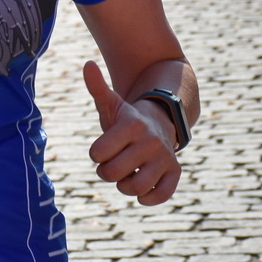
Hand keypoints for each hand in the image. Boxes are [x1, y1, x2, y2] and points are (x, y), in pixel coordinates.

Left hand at [84, 60, 181, 205]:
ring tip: (127, 175)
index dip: (96, 154)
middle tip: (113, 163)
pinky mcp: (175, 172)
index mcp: (131, 125)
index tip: (104, 147)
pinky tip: (142, 192)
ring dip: (125, 186)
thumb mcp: (111, 104)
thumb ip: (97, 87)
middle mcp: (150, 140)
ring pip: (135, 187)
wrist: (159, 125)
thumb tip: (87, 64)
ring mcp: (164, 157)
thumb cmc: (126, 120)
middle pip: (111, 173)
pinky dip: (149, 198)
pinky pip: (161, 195)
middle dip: (107, 172)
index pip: (96, 154)